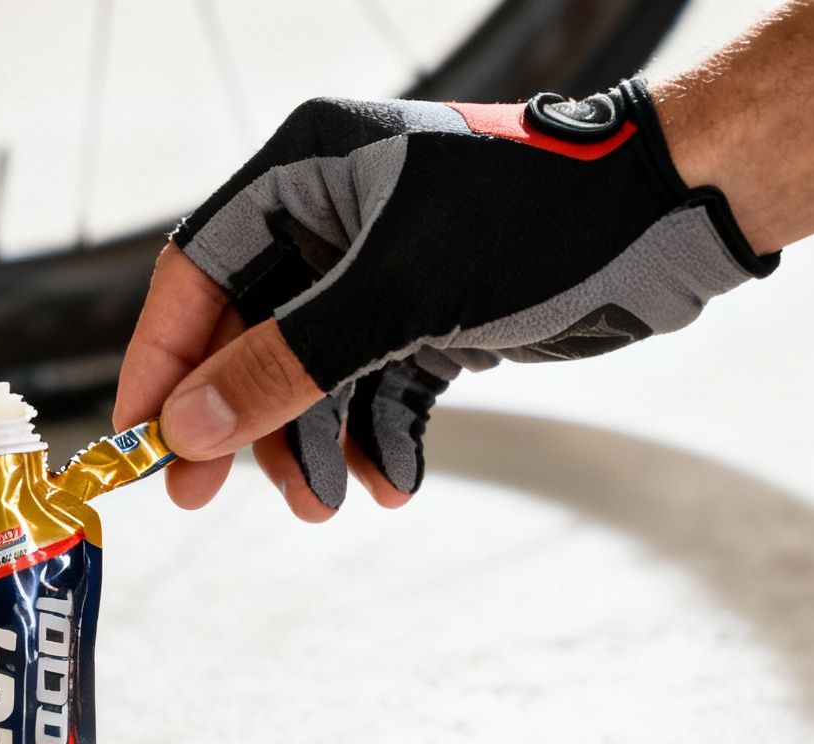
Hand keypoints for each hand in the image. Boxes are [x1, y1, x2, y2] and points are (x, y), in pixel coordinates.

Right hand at [115, 80, 775, 518]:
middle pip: (249, 332)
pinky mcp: (432, 315)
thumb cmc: (541, 219)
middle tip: (209, 496)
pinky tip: (392, 481)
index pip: (200, 270)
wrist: (669, 220)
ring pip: (313, 373)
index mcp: (307, 170)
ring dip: (315, 442)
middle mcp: (335, 216)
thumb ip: (287, 363)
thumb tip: (190, 428)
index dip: (163, 359)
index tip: (143, 440)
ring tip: (330, 503)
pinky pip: (376, 387)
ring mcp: (384, 268)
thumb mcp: (399, 295)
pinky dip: (378, 437)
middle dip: (244, 418)